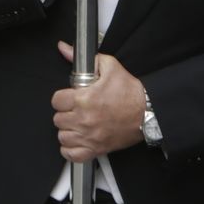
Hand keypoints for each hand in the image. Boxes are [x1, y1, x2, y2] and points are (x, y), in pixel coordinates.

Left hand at [50, 42, 144, 161]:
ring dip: (68, 130)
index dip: (62, 98)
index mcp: (84, 100)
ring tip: (78, 123)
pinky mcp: (96, 149)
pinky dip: (71, 149)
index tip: (69, 98)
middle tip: (77, 109)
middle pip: (58, 119)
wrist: (148, 111)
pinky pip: (72, 154)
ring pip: (62, 136)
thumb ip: (85, 59)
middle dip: (66, 112)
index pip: (56, 101)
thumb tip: (65, 49)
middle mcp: (84, 119)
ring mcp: (89, 136)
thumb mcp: (109, 66)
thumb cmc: (130, 92)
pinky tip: (77, 139)